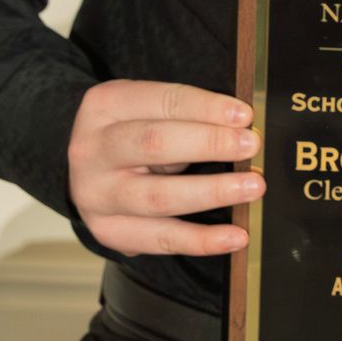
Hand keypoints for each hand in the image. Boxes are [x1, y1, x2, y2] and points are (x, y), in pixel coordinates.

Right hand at [67, 79, 261, 256]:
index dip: (206, 108)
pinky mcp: (109, 231)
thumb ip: (185, 115)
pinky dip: (202, 240)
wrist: (90, 173)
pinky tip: (235, 236)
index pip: (161, 101)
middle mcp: (92, 150)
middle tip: (250, 145)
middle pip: (154, 143)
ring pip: (159, 196)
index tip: (244, 116)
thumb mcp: (146, 111)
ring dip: (212, 192)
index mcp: (105, 106)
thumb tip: (241, 128)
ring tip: (251, 188)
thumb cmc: (132, 135)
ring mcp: (97, 195)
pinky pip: (162, 238)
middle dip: (209, 143)